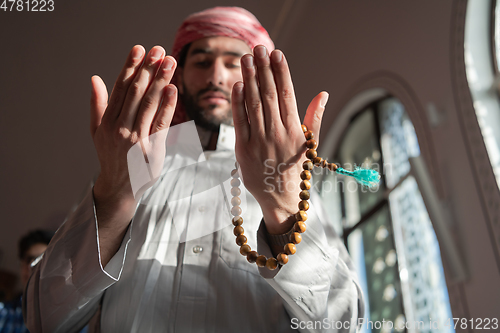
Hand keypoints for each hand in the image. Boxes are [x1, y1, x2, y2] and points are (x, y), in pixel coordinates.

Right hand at [90, 45, 177, 224]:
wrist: (120, 188)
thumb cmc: (111, 156)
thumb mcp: (98, 131)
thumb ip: (98, 105)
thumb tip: (95, 78)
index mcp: (107, 121)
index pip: (120, 88)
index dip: (130, 67)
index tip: (139, 49)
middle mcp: (119, 128)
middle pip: (136, 92)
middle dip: (148, 69)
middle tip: (158, 50)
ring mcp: (136, 140)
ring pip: (149, 104)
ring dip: (160, 81)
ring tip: (169, 62)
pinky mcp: (152, 150)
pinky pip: (161, 124)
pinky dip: (168, 106)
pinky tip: (173, 89)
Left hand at [231, 45, 328, 233]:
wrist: (279, 197)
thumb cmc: (294, 168)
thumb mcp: (308, 144)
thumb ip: (313, 117)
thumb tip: (323, 93)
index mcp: (294, 132)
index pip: (287, 95)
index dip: (282, 73)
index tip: (277, 54)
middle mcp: (277, 134)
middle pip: (270, 95)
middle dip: (264, 69)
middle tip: (259, 48)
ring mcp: (259, 142)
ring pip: (254, 104)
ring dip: (250, 79)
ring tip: (246, 59)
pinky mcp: (243, 150)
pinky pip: (240, 122)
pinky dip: (238, 102)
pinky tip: (237, 84)